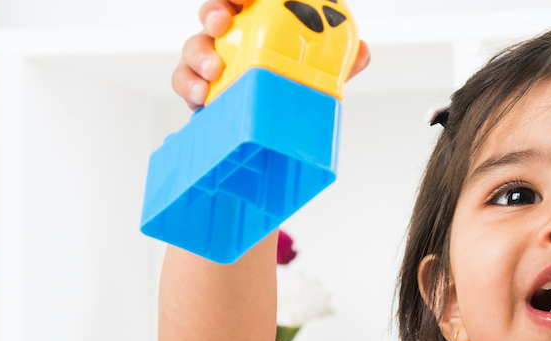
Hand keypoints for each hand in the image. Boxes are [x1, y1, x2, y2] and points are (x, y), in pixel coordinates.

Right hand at [170, 0, 372, 109]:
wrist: (280, 117)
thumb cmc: (297, 77)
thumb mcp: (322, 65)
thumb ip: (343, 56)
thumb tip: (364, 53)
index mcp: (259, 18)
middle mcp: (232, 35)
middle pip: (212, 14)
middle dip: (213, 13)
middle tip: (221, 23)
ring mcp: (213, 61)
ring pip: (193, 48)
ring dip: (198, 55)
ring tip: (211, 72)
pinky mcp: (202, 91)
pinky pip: (187, 85)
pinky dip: (190, 91)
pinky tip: (202, 100)